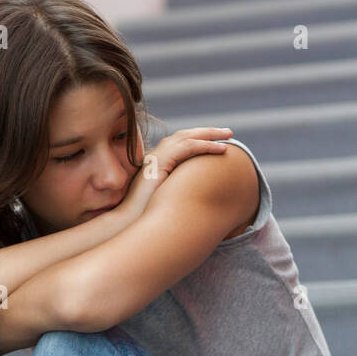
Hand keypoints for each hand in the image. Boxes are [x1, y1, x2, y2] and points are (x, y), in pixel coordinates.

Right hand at [113, 126, 233, 222]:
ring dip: (210, 135)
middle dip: (207, 132)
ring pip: (187, 137)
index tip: (217, 142)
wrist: (128, 222)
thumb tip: (200, 194)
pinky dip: (206, 146)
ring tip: (229, 135)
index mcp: (157, 162)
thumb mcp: (168, 199)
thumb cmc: (146, 218)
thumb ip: (179, 191)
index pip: (180, 143)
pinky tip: (221, 149)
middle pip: (185, 135)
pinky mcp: (159, 163)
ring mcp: (156, 157)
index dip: (199, 139)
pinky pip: (187, 148)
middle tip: (228, 132)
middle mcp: (155, 156)